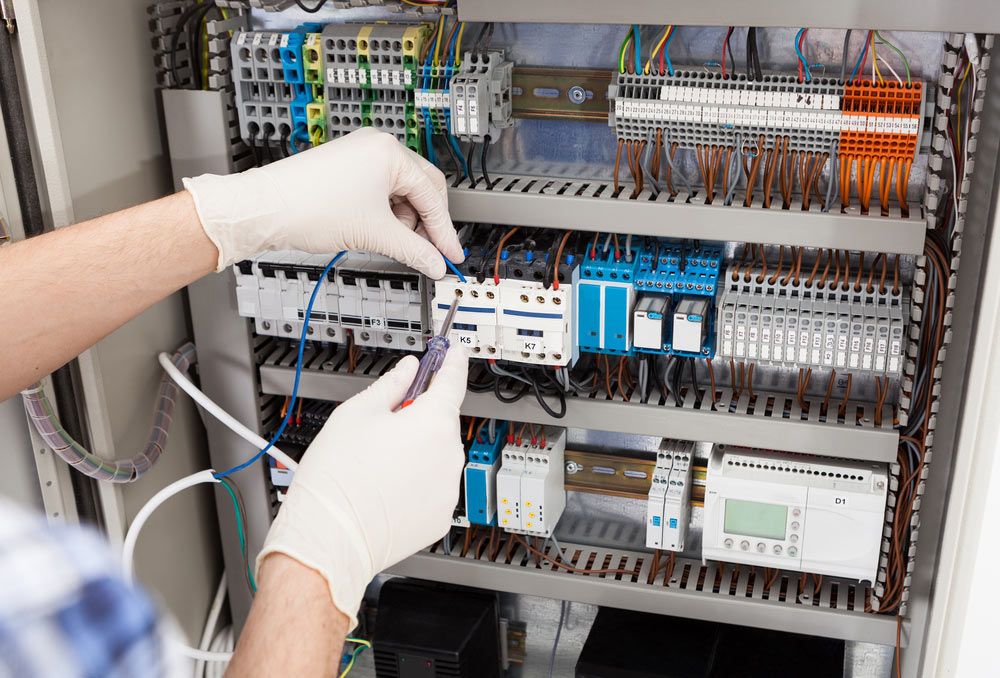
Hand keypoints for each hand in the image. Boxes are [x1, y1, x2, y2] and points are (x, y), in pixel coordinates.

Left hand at [182, 128, 462, 277]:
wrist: (265, 209)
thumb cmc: (310, 208)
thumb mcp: (375, 234)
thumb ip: (415, 251)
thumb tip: (435, 263)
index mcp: (390, 152)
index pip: (432, 196)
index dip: (444, 232)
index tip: (450, 256)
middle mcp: (377, 147)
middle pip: (421, 189)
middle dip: (426, 224)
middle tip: (430, 253)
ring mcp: (360, 156)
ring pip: (400, 192)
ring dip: (405, 221)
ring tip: (398, 245)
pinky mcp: (346, 169)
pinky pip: (380, 192)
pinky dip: (386, 215)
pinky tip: (381, 233)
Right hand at [257, 346, 467, 626]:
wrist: (329, 537)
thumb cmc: (337, 478)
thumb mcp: (356, 413)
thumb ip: (390, 385)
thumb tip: (408, 371)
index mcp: (432, 422)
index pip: (453, 380)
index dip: (452, 361)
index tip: (453, 351)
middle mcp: (449, 455)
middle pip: (442, 421)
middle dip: (420, 417)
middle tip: (385, 424)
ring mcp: (447, 489)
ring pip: (438, 456)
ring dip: (418, 452)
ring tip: (377, 465)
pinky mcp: (440, 516)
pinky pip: (433, 487)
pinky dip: (417, 482)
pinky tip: (386, 488)